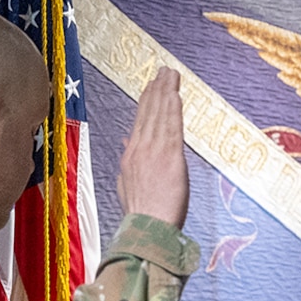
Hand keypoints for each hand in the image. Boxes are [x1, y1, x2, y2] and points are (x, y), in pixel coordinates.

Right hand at [116, 67, 188, 228]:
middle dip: (156, 91)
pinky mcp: (170, 157)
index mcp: (131, 158)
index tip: (151, 88)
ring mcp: (154, 151)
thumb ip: (127, 163)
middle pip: (148, 114)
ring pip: (159, 115)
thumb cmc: (142, 215)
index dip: (146, 104)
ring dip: (165, 92)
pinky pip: (171, 127)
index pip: (140, 124)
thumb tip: (125, 143)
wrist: (147, 229)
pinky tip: (174, 94)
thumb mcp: (127, 186)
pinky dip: (172, 108)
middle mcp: (139, 150)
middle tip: (162, 71)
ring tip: (169, 74)